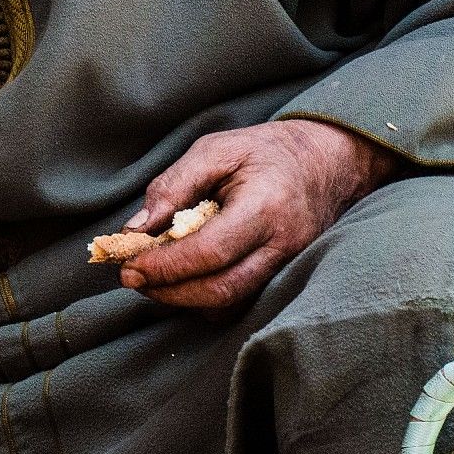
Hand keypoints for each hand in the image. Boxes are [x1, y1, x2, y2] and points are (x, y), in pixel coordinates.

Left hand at [119, 120, 399, 311]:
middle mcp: (284, 244)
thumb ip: (172, 187)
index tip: (129, 268)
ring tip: (151, 279)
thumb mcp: (214, 150)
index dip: (166, 266)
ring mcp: (289, 265)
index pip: (212, 251)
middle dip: (170, 291)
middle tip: (132, 279)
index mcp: (266, 206)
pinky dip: (206, 300)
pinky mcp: (285, 277)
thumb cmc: (262, 153)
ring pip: (232, 303)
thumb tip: (135, 230)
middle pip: (222, 289)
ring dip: (184, 300)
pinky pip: (242, 302)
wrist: (324, 162)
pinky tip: (182, 279)